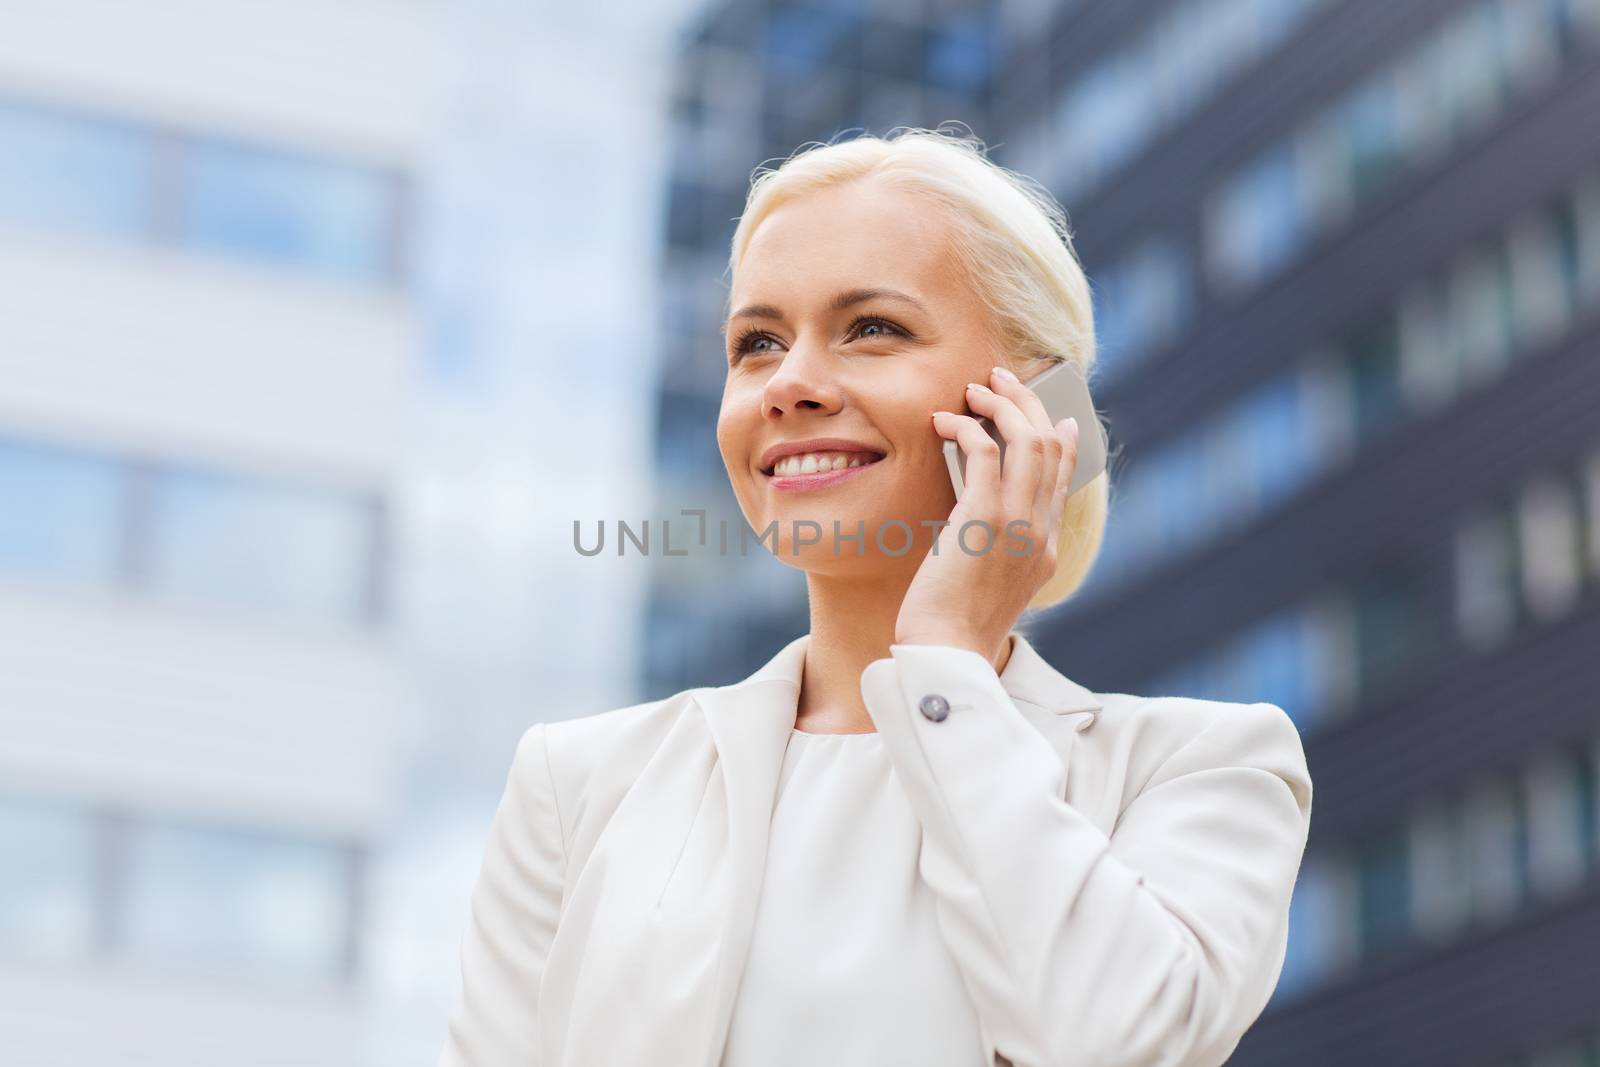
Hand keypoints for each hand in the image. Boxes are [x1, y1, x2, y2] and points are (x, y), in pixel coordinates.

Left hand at [894, 364, 1081, 658]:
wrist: (947, 655)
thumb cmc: (952, 625)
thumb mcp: (986, 581)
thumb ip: (994, 543)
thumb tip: (974, 505)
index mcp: (1046, 548)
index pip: (1063, 476)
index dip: (1059, 435)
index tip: (1046, 411)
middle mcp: (1041, 532)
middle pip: (1050, 445)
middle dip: (1027, 402)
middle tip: (1000, 378)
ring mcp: (1018, 524)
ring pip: (1027, 439)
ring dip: (1001, 404)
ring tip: (975, 388)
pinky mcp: (985, 519)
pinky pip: (986, 450)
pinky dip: (968, 427)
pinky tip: (945, 422)